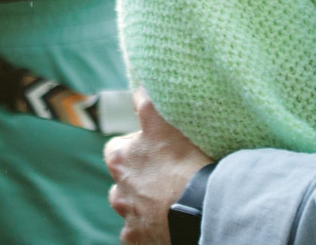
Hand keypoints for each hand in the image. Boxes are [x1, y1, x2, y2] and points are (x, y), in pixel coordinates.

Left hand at [105, 93, 208, 244]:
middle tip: (165, 175)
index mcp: (119, 159)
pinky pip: (141, 233)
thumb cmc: (182, 162)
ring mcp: (128, 218)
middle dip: (138, 178)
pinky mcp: (139, 240)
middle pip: (123, 180)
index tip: (155, 147)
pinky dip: (151, 227)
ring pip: (131, 208)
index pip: (118, 147)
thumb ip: (146, 102)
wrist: (197, 210)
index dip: (137, 145)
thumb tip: (138, 85)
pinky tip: (168, 221)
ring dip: (143, 204)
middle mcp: (118, 190)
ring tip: (168, 200)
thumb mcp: (163, 122)